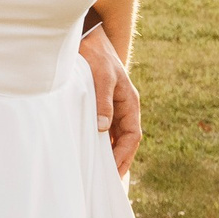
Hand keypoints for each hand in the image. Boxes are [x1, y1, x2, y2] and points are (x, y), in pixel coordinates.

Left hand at [79, 27, 141, 174]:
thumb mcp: (101, 77)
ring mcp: (110, 106)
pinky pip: (101, 127)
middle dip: (117, 160)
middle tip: (106, 181)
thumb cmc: (96, 55)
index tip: (114, 172)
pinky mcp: (97, 103)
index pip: (132, 136)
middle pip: (123, 140)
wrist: (87, 37)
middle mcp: (122, 107)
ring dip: (106, 152)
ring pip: (112, 135)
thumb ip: (102, 101)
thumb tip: (104, 128)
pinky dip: (96, 140)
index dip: (124, 155)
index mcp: (129, 102)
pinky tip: (86, 150)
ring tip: (96, 172)